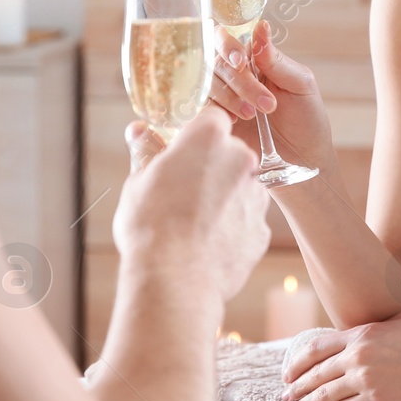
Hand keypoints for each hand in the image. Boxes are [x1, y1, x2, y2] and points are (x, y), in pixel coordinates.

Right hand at [112, 105, 272, 302]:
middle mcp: (242, 160)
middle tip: (181, 191)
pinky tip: (206, 244)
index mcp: (209, 137)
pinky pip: (245, 221)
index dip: (193, 136)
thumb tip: (140, 130)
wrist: (175, 280)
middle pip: (229, 153)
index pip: (210, 119)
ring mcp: (256, 197)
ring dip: (222, 197)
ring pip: (240, 188)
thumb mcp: (138, 180)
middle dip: (210, 167)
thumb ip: (147, 151)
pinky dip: (231, 229)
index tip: (178, 153)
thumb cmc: (151, 225)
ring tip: (192, 223)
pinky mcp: (262, 231)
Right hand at [210, 19, 332, 166]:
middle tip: (266, 104)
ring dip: (229, 99)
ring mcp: (220, 99)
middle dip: (240, 82)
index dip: (227, 46)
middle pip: (216, 63)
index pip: (226, 39)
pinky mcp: (213, 122)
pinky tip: (234, 123)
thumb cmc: (307, 119)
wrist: (303, 161)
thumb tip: (261, 27)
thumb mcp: (300, 85)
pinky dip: (214, 114)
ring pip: (207, 85)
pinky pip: (199, 110)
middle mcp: (232, 76)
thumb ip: (276, 59)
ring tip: (253, 116)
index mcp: (253, 60)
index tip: (241, 61)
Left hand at [280, 310, 400, 400]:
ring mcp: (368, 379)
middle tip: (285, 398)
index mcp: (364, 333)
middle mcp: (360, 354)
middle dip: (296, 388)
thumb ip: (380, 323)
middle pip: (315, 373)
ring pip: (324, 395)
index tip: (289, 373)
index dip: (298, 362)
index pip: (317, 347)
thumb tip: (369, 324)